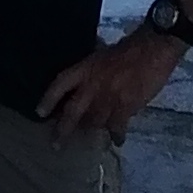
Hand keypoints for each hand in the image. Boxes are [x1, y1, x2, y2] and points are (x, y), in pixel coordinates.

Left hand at [38, 24, 183, 139]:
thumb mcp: (102, 55)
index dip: (48, 99)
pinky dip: (116, 135)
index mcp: (85, 68)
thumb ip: (92, 72)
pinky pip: (116, 127)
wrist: (153, 48)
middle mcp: (92, 85)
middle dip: (63, 130)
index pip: (60, 84)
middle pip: (72, 111)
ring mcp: (108, 97)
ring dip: (92, 131)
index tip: (39, 113)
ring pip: (93, 122)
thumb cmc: (130, 49)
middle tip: (56, 144)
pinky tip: (117, 141)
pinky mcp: (125, 107)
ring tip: (91, 140)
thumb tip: (87, 85)